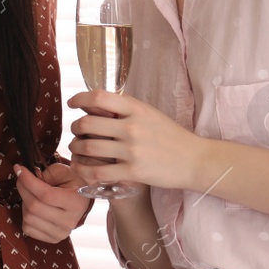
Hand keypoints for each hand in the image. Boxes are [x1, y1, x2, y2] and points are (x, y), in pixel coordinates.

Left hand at [14, 162, 91, 243]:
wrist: (79, 201)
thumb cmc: (71, 184)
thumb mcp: (64, 171)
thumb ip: (47, 173)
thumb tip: (25, 176)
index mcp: (76, 203)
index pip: (46, 195)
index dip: (28, 181)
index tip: (19, 169)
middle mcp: (70, 221)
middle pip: (34, 207)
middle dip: (23, 188)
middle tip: (21, 178)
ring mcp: (61, 233)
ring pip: (28, 218)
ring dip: (24, 202)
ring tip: (31, 194)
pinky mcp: (52, 239)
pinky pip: (27, 228)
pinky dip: (25, 216)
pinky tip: (33, 208)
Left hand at [67, 90, 205, 192]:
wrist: (195, 160)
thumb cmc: (171, 136)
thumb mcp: (150, 114)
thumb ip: (125, 109)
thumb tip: (94, 104)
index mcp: (136, 109)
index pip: (98, 97)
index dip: (79, 98)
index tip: (72, 104)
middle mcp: (132, 127)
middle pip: (87, 124)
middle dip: (75, 128)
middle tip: (75, 132)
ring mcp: (132, 150)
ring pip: (88, 147)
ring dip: (75, 148)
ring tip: (77, 149)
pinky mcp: (133, 171)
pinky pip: (98, 172)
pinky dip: (84, 170)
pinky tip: (82, 168)